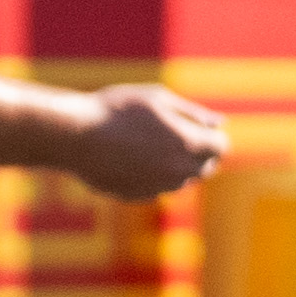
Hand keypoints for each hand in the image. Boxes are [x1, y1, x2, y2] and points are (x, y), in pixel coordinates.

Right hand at [57, 82, 229, 206]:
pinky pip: (156, 188)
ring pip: (180, 180)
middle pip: (204, 167)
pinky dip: (151, 175)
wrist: (75, 135)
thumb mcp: (159, 99)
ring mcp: (158, 188)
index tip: (195, 126)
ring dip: (173, 164)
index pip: (220, 147)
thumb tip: (220, 123)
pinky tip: (129, 157)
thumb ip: (194, 113)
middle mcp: (179, 172)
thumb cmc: (117, 110)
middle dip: (197, 152)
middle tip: (172, 133)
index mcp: (189, 144)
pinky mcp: (137, 197)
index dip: (211, 135)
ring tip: (146, 142)